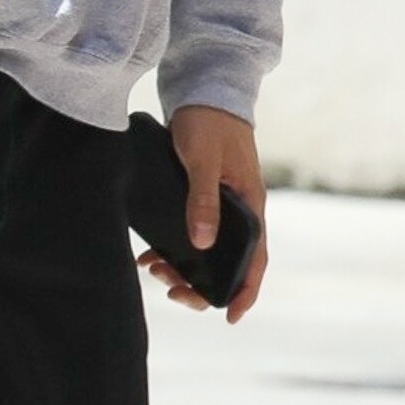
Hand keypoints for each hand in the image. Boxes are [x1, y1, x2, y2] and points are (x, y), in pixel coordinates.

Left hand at [142, 105, 267, 322]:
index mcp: (250, 205)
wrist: (204, 88)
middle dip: (200, 284)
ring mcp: (221, 205)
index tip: (229, 316)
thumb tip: (201, 243)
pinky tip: (148, 254)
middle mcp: (239, 210)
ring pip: (206, 252)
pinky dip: (171, 249)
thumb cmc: (209, 122)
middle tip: (172, 292)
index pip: (256, 260)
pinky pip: (190, 234)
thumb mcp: (203, 161)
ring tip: (154, 271)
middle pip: (228, 263)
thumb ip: (202, 201)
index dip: (246, 291)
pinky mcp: (202, 197)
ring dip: (182, 268)